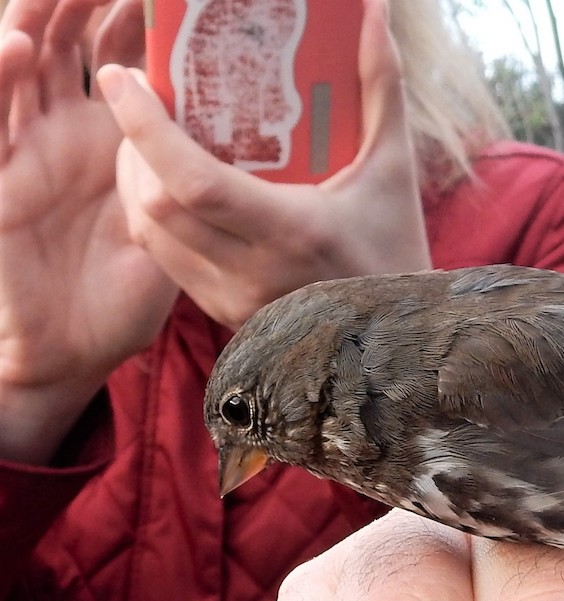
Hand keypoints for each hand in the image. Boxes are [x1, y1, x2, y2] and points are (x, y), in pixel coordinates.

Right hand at [0, 0, 176, 462]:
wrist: (67, 350)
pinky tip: (13, 45)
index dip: (135, 9)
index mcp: (110, 132)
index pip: (117, 45)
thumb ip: (216, 183)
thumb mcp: (186, 228)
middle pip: (63, 31)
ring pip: (18, 56)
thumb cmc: (126, 292)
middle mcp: (63, 126)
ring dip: (35, 13)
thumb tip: (284, 151)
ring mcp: (23, 148)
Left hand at [96, 0, 430, 329]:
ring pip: (150, 237)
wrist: (399, 332)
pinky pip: (167, 262)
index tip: (121, 78)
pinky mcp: (226, 316)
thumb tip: (374, 13)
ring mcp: (235, 301)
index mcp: (293, 232)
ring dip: (135, 184)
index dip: (144, 128)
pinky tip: (169, 188)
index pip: (190, 182)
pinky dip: (155, 219)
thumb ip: (381, 88)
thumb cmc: (398, 247)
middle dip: (131, 149)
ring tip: (146, 142)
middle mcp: (255, 273)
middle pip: (154, 207)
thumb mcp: (393, 167)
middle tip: (136, 105)